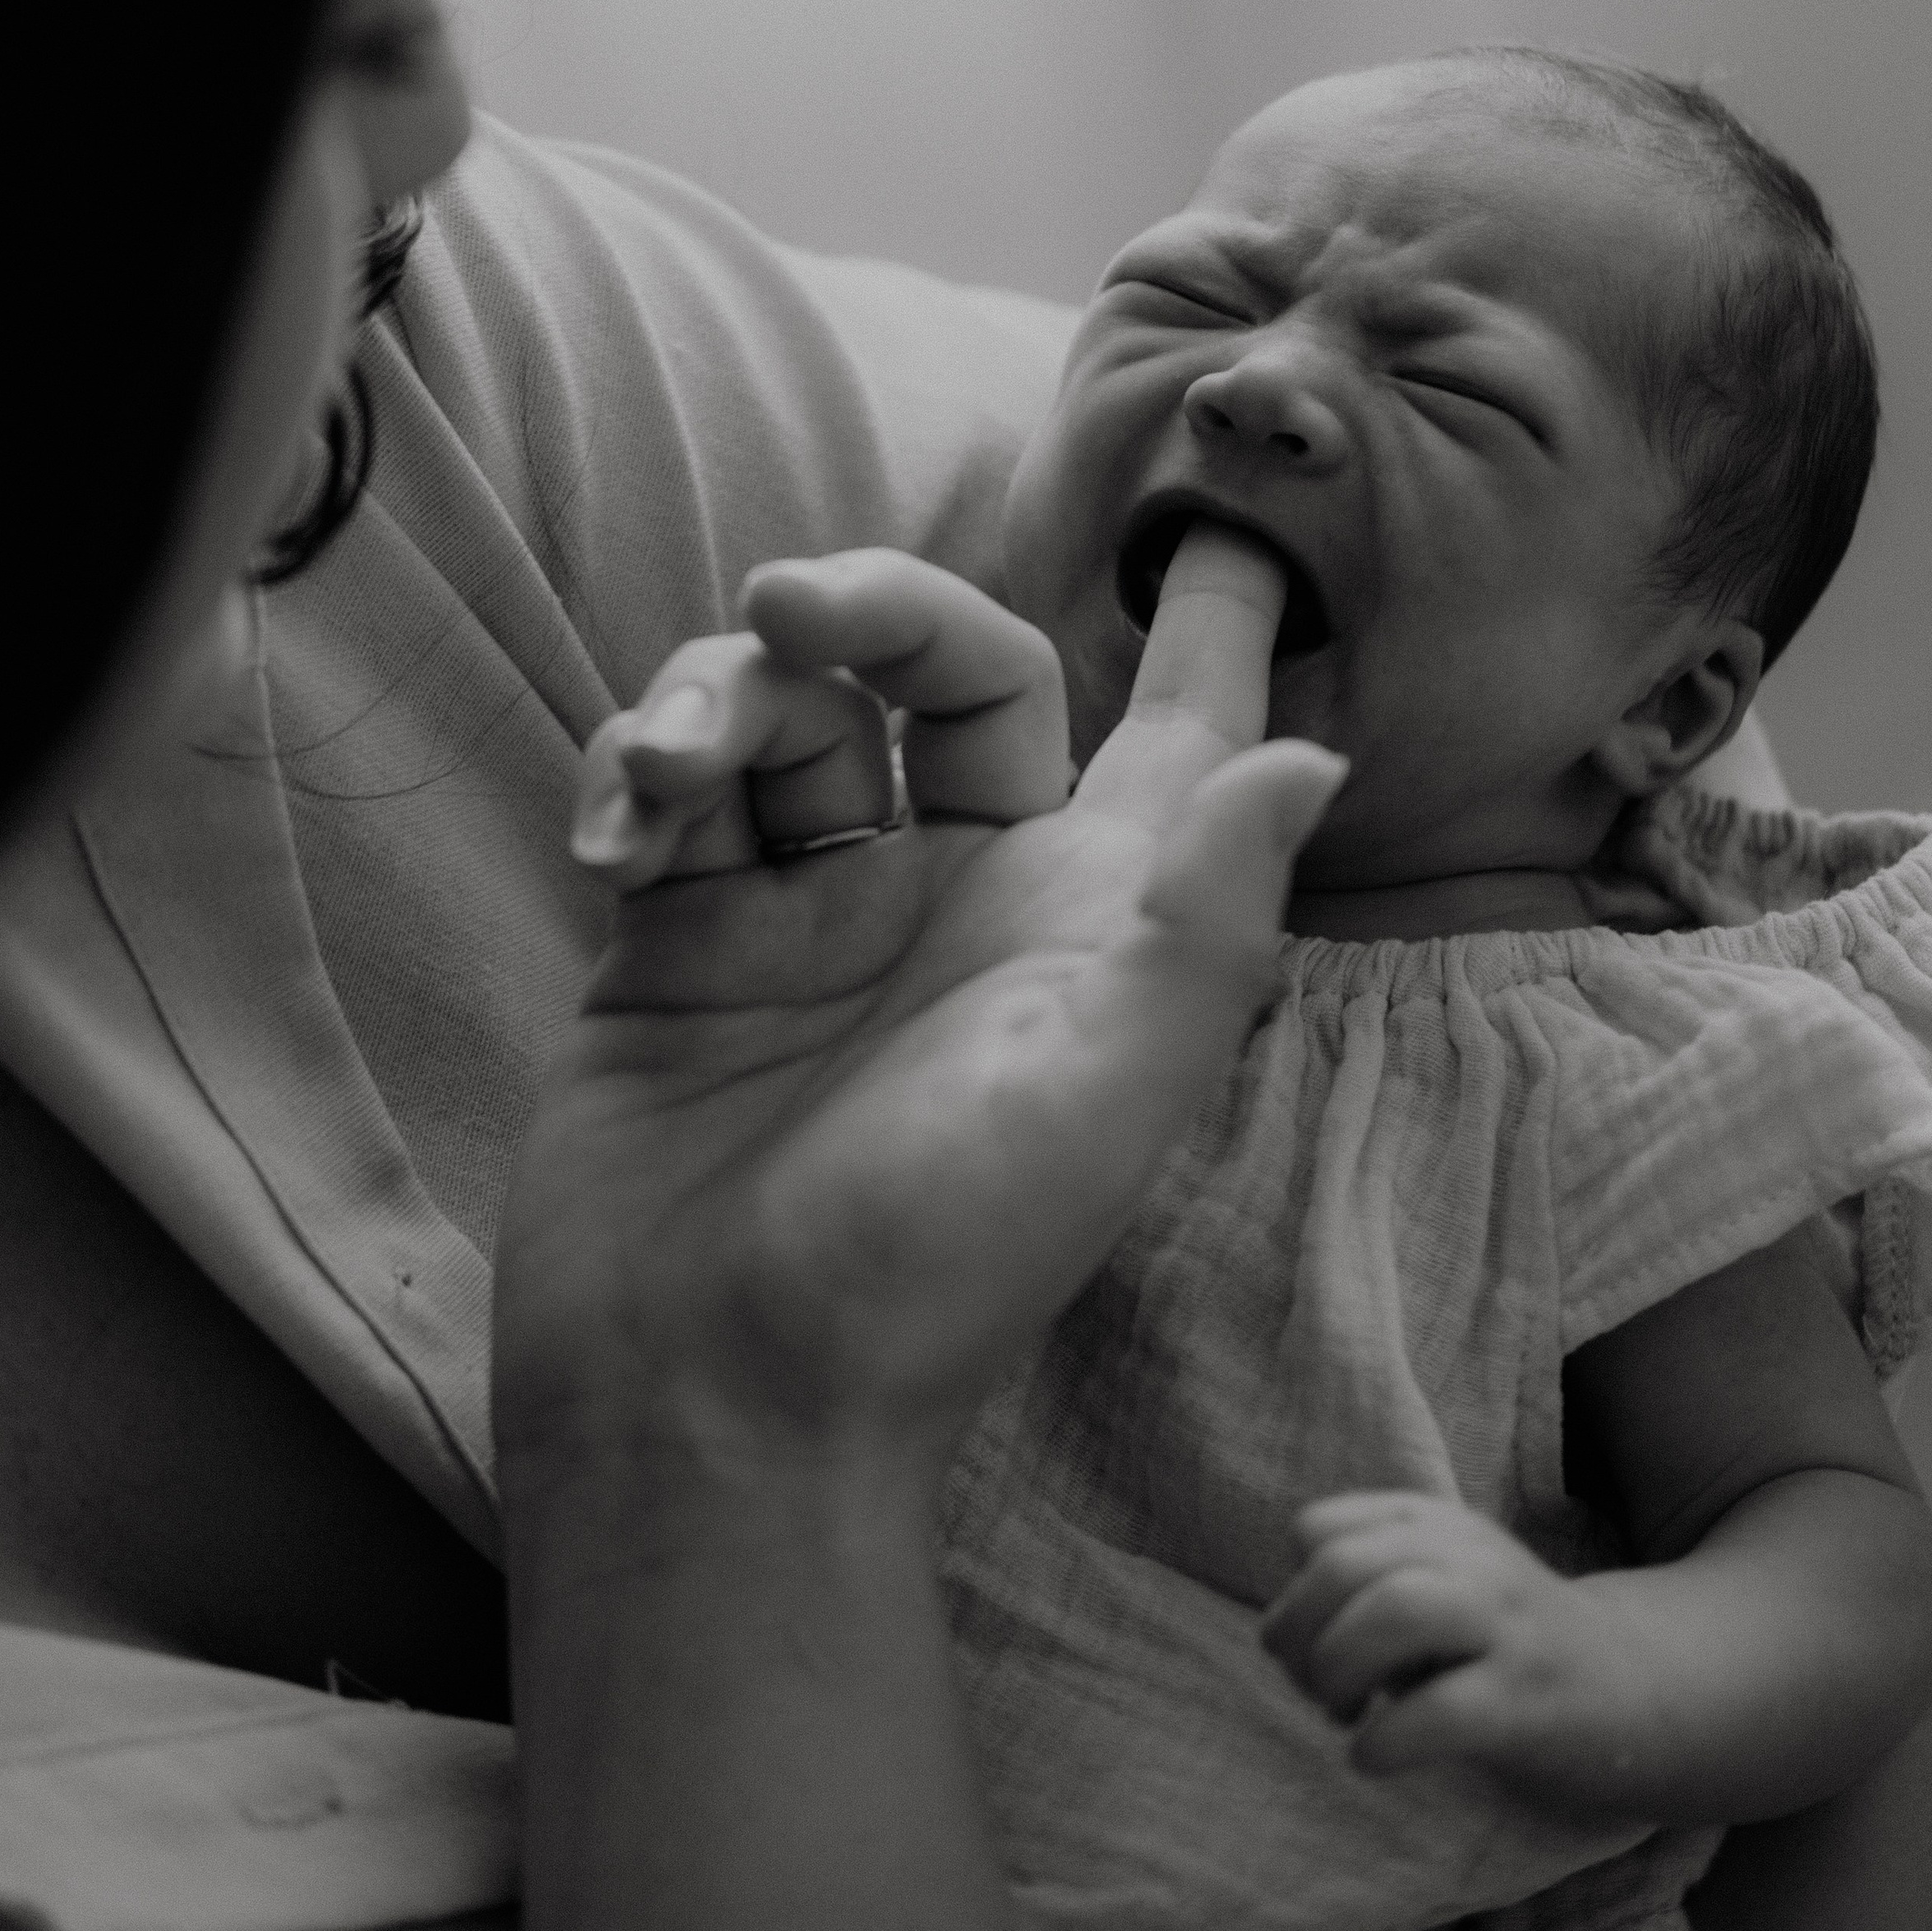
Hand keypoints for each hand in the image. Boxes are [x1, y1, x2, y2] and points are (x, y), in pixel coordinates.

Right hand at [493, 531, 1343, 1485]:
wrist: (704, 1399)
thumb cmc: (927, 1264)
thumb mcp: (1102, 1089)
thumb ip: (1209, 912)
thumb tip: (1317, 755)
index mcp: (1084, 910)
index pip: (1169, 726)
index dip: (1211, 633)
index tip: (1231, 531)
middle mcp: (959, 890)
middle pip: (938, 665)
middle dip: (865, 605)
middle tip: (787, 604)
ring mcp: (811, 912)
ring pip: (783, 711)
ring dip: (714, 697)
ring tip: (663, 773)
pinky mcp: (682, 942)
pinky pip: (669, 792)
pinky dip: (636, 777)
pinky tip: (614, 831)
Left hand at [1263, 1492, 1667, 1814]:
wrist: (1633, 1688)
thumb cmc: (1502, 1646)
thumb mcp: (1438, 1585)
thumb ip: (1365, 1585)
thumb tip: (1283, 1636)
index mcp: (1435, 1526)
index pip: (1318, 1528)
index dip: (1295, 1593)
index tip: (1316, 1642)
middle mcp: (1468, 1559)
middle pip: (1340, 1565)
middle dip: (1299, 1634)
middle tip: (1317, 1689)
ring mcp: (1504, 1626)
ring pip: (1391, 1611)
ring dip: (1338, 1670)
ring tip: (1343, 1714)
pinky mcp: (1529, 1701)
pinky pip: (1438, 1711)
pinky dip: (1383, 1741)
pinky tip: (1375, 1756)